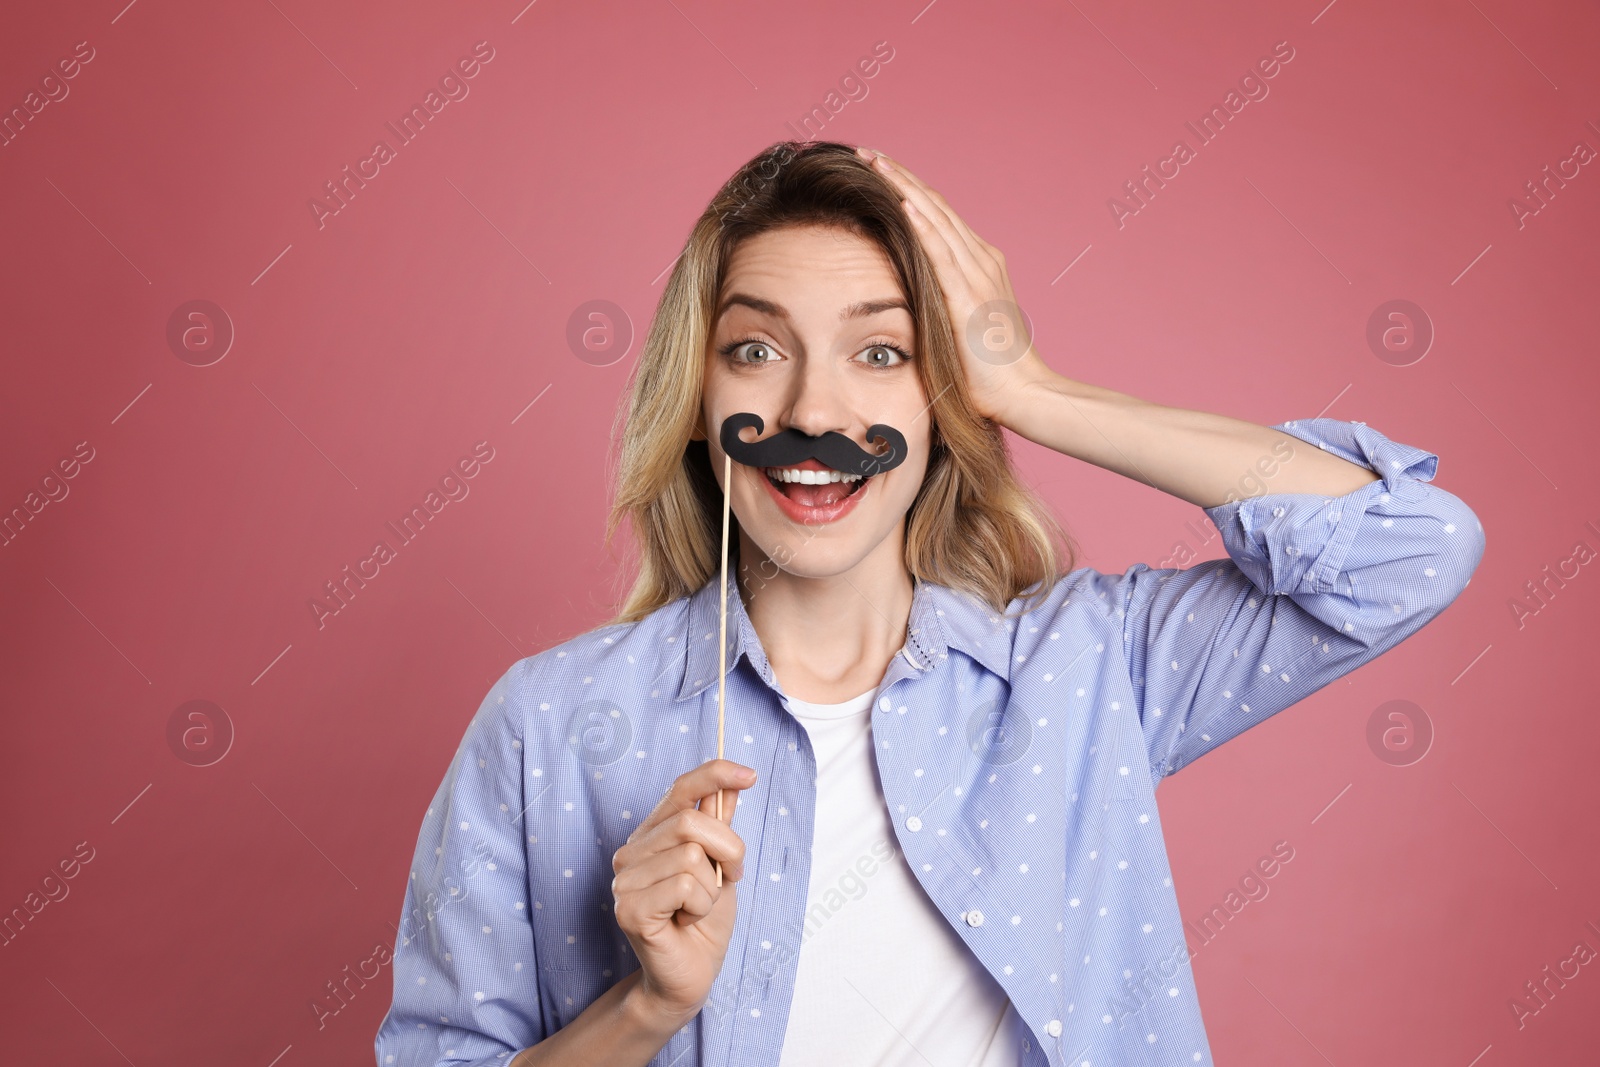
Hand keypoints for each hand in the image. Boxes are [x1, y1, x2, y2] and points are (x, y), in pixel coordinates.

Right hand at [611, 758, 754, 1022]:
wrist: (690, 977)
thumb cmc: (702, 923)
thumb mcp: (721, 866)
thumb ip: (719, 825)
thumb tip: (733, 781)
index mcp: (651, 836)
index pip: (680, 789)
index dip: (714, 775)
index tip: (750, 774)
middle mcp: (630, 853)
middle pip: (691, 823)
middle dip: (727, 850)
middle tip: (730, 877)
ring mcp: (625, 881)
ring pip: (692, 857)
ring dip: (712, 889)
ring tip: (696, 909)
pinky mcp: (630, 908)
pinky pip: (685, 886)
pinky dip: (701, 907)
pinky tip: (685, 923)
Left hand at [856, 146, 1050, 425]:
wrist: (1023, 393)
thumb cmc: (991, 371)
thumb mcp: (960, 325)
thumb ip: (942, 304)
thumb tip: (910, 297)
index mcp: (979, 264)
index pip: (938, 217)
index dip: (909, 189)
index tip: (879, 169)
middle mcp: (981, 259)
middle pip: (934, 206)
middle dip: (899, 176)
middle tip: (867, 151)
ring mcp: (977, 274)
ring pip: (935, 218)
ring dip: (904, 187)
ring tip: (876, 162)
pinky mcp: (968, 295)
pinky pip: (941, 252)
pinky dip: (922, 224)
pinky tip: (902, 202)